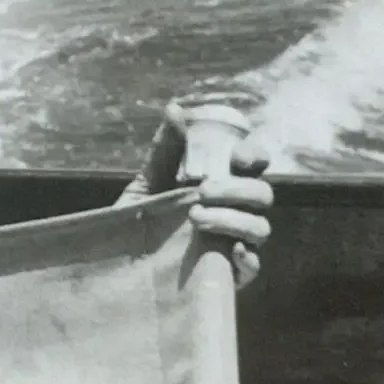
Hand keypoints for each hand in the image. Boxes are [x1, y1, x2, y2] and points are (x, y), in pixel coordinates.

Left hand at [116, 96, 273, 288]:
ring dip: (235, 220)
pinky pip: (253, 268)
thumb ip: (166, 151)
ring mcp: (235, 244)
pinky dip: (248, 259)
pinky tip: (233, 253)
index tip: (239, 156)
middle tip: (201, 191)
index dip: (254, 156)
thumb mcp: (150, 182)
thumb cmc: (142, 217)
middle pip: (262, 195)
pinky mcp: (228, 275)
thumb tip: (175, 109)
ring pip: (261, 229)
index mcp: (220, 185)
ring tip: (195, 217)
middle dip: (237, 189)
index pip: (253, 166)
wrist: (121, 261)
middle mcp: (235, 212)